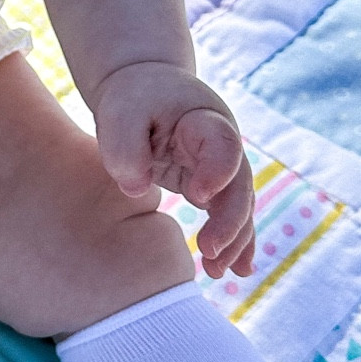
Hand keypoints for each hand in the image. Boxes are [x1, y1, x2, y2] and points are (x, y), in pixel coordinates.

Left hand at [92, 60, 254, 278]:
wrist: (143, 88)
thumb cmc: (132, 100)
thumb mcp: (121, 113)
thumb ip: (125, 146)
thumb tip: (135, 187)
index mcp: (205, 119)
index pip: (223, 146)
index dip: (217, 172)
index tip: (198, 196)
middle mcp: (223, 145)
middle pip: (239, 184)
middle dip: (230, 221)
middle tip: (208, 251)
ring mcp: (221, 168)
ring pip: (238, 206)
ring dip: (234, 240)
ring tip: (217, 272)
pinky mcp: (211, 186)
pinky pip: (228, 216)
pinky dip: (234, 242)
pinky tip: (236, 271)